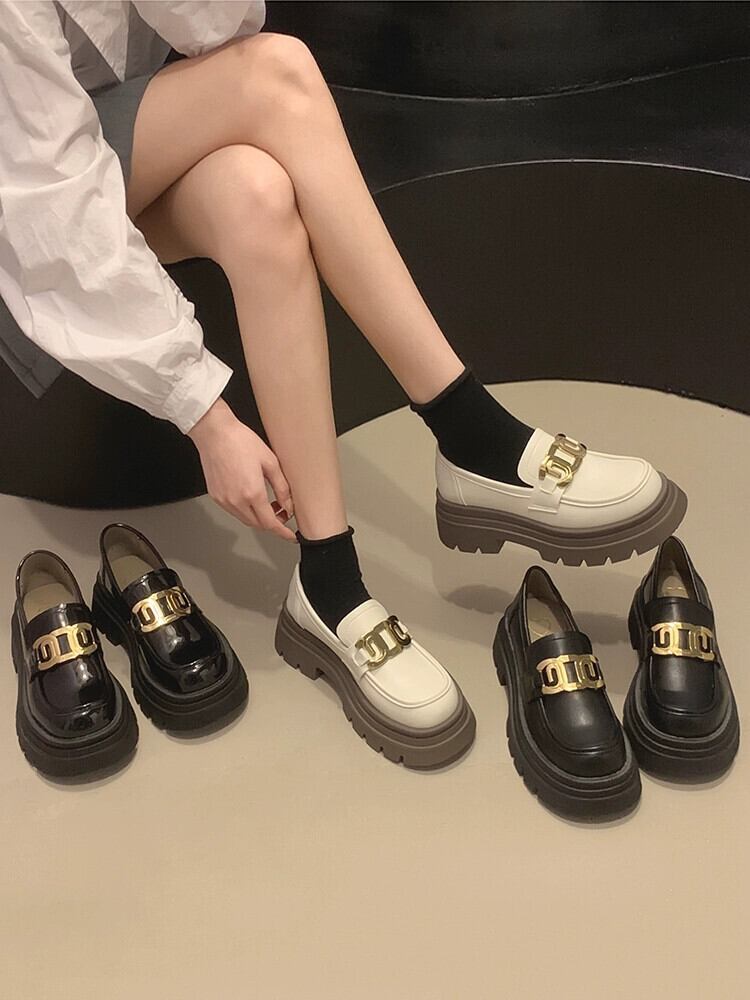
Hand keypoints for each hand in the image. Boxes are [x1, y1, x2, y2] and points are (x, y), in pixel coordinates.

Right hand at [188, 399, 295, 540]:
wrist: (214, 433)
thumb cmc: (240, 441)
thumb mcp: (270, 462)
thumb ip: (282, 487)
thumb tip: (289, 505)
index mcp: (252, 493)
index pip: (270, 523)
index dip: (283, 532)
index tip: (290, 536)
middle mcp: (236, 501)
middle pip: (258, 525)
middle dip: (272, 523)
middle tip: (283, 511)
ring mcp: (223, 500)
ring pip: (245, 519)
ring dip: (259, 517)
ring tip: (269, 503)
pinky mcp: (215, 496)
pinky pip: (234, 511)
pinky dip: (246, 510)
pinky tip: (252, 498)